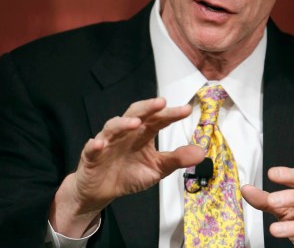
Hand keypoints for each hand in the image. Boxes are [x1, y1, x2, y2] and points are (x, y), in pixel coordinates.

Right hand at [50, 97, 203, 236]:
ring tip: (135, 123)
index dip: (170, 114)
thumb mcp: (157, 168)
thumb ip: (176, 159)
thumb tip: (201, 152)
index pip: (157, 119)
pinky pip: (92, 148)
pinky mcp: (91, 156)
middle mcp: (125, 133)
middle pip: (135, 114)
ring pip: (113, 127)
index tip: (186, 110)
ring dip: (123, 123)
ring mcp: (107, 142)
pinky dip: (95, 145)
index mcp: (142, 134)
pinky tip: (100, 144)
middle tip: (161, 103)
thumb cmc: (129, 173)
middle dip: (147, 108)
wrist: (102, 191)